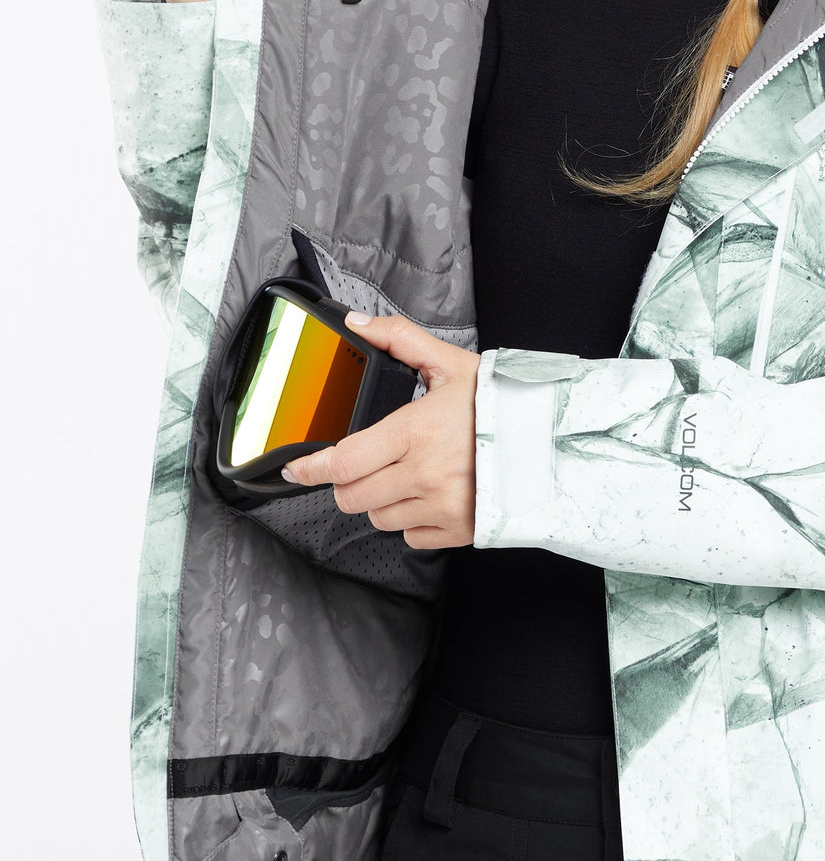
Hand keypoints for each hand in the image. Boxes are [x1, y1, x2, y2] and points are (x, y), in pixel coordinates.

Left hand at [283, 313, 480, 549]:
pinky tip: (433, 495)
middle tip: (369, 463)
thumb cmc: (502, 405)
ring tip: (411, 474)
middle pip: (351, 496)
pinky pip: (410, 536)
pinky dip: (413, 520)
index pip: (343, 461)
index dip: (310, 468)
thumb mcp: (451, 364)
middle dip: (349, 481)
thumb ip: (399, 339)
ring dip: (382, 500)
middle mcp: (424, 474)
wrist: (553, 444)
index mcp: (415, 432)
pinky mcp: (457, 532)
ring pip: (378, 518)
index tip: (295, 470)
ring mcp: (441, 508)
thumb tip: (357, 323)